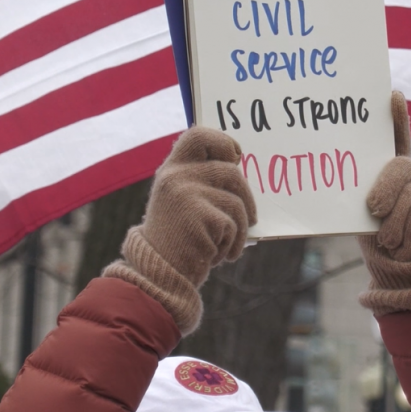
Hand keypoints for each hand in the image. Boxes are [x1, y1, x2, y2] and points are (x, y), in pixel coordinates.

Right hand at [103, 127, 254, 332]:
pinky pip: (234, 224)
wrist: (158, 276)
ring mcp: (185, 194)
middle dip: (247, 194)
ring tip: (227, 246)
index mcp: (172, 170)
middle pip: (230, 170)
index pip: (197, 135)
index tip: (236, 156)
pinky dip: (233, 244)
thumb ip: (203, 184)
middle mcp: (176, 176)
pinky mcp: (198, 216)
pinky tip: (218, 256)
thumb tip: (242, 171)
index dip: (222, 141)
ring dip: (241, 228)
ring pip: (236, 201)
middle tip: (252, 216)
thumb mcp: (183, 204)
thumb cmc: (179, 241)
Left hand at [357, 92, 410, 314]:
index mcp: (390, 173)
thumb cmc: (380, 245)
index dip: (396, 117)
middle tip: (373, 212)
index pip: (395, 139)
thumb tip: (342, 188)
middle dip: (384, 190)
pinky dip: (407, 234)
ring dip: (393, 226)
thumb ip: (360, 199)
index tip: (391, 93)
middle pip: (400, 166)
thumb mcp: (364, 219)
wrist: (406, 277)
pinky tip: (405, 246)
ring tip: (390, 243)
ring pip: (409, 196)